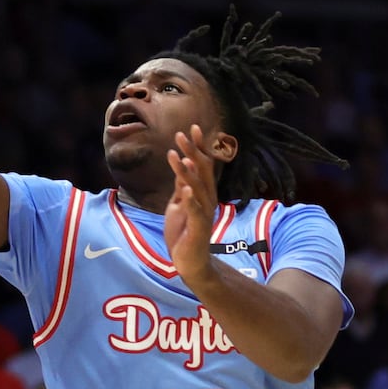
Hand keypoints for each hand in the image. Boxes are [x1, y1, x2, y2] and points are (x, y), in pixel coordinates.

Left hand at [164, 125, 218, 284]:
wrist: (189, 261)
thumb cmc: (184, 232)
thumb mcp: (179, 205)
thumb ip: (182, 187)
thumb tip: (181, 166)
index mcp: (203, 193)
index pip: (203, 165)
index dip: (198, 147)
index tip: (193, 128)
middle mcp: (208, 199)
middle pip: (202, 172)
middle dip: (192, 152)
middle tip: (182, 133)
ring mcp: (205, 213)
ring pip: (198, 189)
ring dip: (189, 172)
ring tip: (180, 156)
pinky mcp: (199, 228)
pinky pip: (196, 212)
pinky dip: (191, 200)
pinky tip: (185, 190)